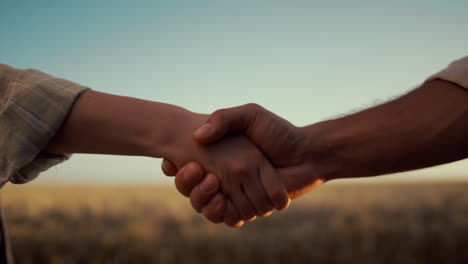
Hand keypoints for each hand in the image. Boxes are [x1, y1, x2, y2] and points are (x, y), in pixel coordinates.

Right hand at [161, 111, 289, 225]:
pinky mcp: (248, 208)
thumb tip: (198, 136)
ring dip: (201, 199)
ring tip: (211, 183)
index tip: (170, 162)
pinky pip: (226, 217)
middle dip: (186, 184)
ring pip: (205, 206)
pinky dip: (221, 212)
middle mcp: (225, 177)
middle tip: (193, 170)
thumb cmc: (279, 132)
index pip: (188, 168)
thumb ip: (224, 119)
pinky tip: (221, 200)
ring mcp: (236, 193)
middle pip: (191, 190)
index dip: (177, 169)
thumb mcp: (250, 115)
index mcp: (221, 157)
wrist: (307, 154)